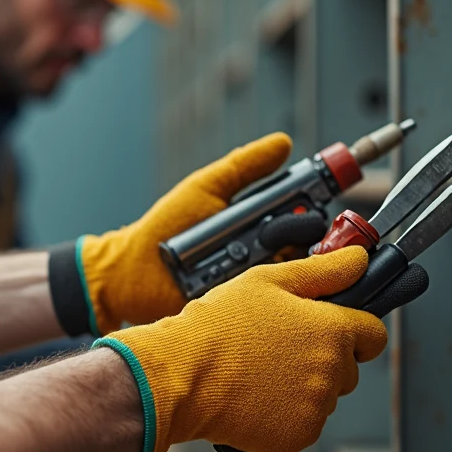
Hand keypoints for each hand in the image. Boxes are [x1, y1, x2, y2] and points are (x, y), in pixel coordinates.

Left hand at [63, 133, 294, 335]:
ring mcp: (257, 282)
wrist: (135, 270)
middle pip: (307, 244)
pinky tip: (260, 281)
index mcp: (263, 225)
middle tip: (273, 227)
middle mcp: (267, 254)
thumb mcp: (206, 188)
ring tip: (258, 249)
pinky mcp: (245, 308)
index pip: (306, 217)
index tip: (316, 197)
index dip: (315, 207)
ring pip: (295, 273)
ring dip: (283, 260)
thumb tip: (283, 143)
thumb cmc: (166, 226)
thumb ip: (243, 166)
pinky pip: (271, 303)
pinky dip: (272, 293)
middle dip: (296, 230)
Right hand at [93, 246, 388, 451]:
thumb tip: (358, 259)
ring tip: (262, 371)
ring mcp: (317, 407)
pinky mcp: (298, 435)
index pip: (373, 334)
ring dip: (304, 385)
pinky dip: (287, 413)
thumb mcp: (268, 281)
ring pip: (325, 395)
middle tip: (279, 347)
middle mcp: (333, 372)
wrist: (182, 376)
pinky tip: (257, 395)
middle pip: (348, 367)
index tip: (328, 328)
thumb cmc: (219, 325)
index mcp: (332, 331)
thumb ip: (322, 270)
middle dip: (323, 357)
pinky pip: (305, 422)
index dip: (353, 328)